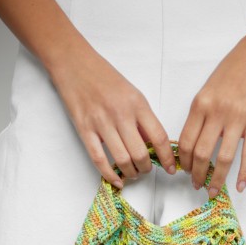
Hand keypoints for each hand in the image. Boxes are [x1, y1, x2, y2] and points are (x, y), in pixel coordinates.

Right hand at [49, 47, 176, 188]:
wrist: (74, 63)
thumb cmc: (105, 78)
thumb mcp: (132, 94)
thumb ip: (142, 119)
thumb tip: (154, 146)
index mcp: (137, 104)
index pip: (158, 137)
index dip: (167, 157)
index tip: (171, 169)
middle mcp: (121, 114)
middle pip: (140, 153)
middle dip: (146, 168)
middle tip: (146, 170)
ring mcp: (101, 123)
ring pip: (122, 160)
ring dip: (131, 173)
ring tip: (133, 174)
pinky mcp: (84, 130)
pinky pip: (99, 159)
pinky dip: (110, 175)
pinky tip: (117, 181)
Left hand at [177, 34, 245, 196]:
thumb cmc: (231, 72)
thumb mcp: (206, 90)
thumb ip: (199, 116)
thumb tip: (190, 145)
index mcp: (201, 105)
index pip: (186, 142)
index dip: (183, 162)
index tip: (184, 171)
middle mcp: (217, 112)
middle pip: (201, 154)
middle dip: (196, 175)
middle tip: (196, 185)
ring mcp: (238, 118)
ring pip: (224, 158)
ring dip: (216, 179)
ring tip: (212, 191)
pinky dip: (244, 173)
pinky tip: (239, 186)